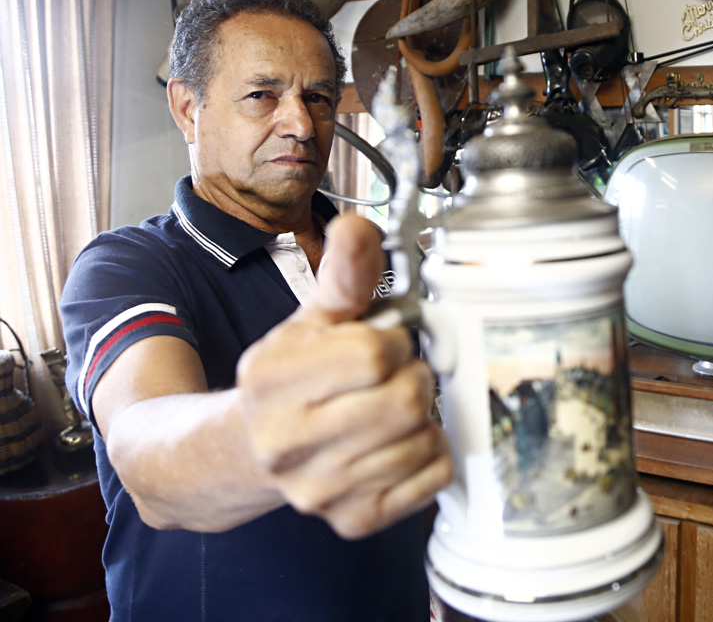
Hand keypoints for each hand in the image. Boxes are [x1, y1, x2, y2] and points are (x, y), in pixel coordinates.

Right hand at [237, 215, 451, 538]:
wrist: (246, 451)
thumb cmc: (289, 381)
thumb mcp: (309, 320)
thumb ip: (342, 274)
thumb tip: (358, 227)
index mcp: (274, 380)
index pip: (373, 353)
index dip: (390, 342)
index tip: (380, 344)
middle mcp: (289, 442)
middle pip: (405, 401)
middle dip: (413, 377)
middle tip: (395, 376)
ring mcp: (320, 489)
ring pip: (423, 439)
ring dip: (424, 416)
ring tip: (393, 408)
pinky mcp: (351, 520)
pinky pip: (433, 479)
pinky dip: (431, 454)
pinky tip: (401, 442)